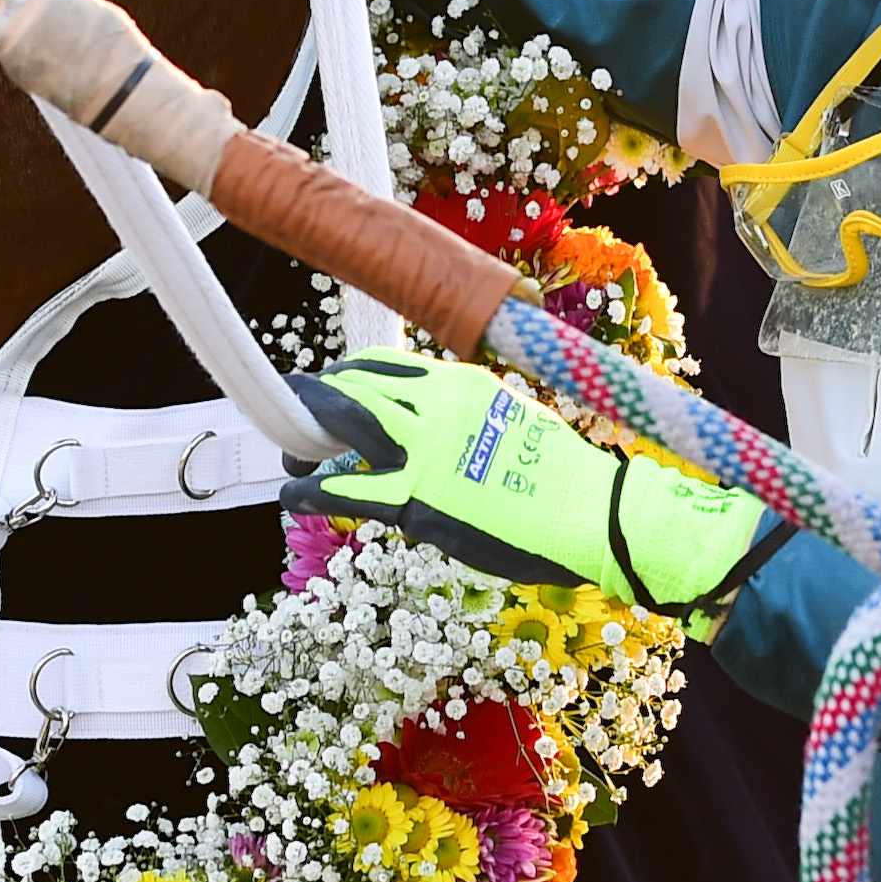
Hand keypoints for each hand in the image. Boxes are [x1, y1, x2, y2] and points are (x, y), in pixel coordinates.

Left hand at [281, 355, 774, 620]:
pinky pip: (346, 489)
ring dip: (304, 435)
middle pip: (353, 387)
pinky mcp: (418, 497)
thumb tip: (428, 437)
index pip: (384, 368)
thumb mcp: (510, 426)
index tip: (334, 394)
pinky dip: (310, 488)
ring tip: (289, 450)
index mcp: (461, 384)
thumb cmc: (561, 479)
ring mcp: (424, 448)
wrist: (591, 513)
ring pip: (342, 424)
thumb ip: (464, 424)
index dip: (348, 380)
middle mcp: (437, 404)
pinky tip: (293, 493)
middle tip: (294, 412)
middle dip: (314, 398)